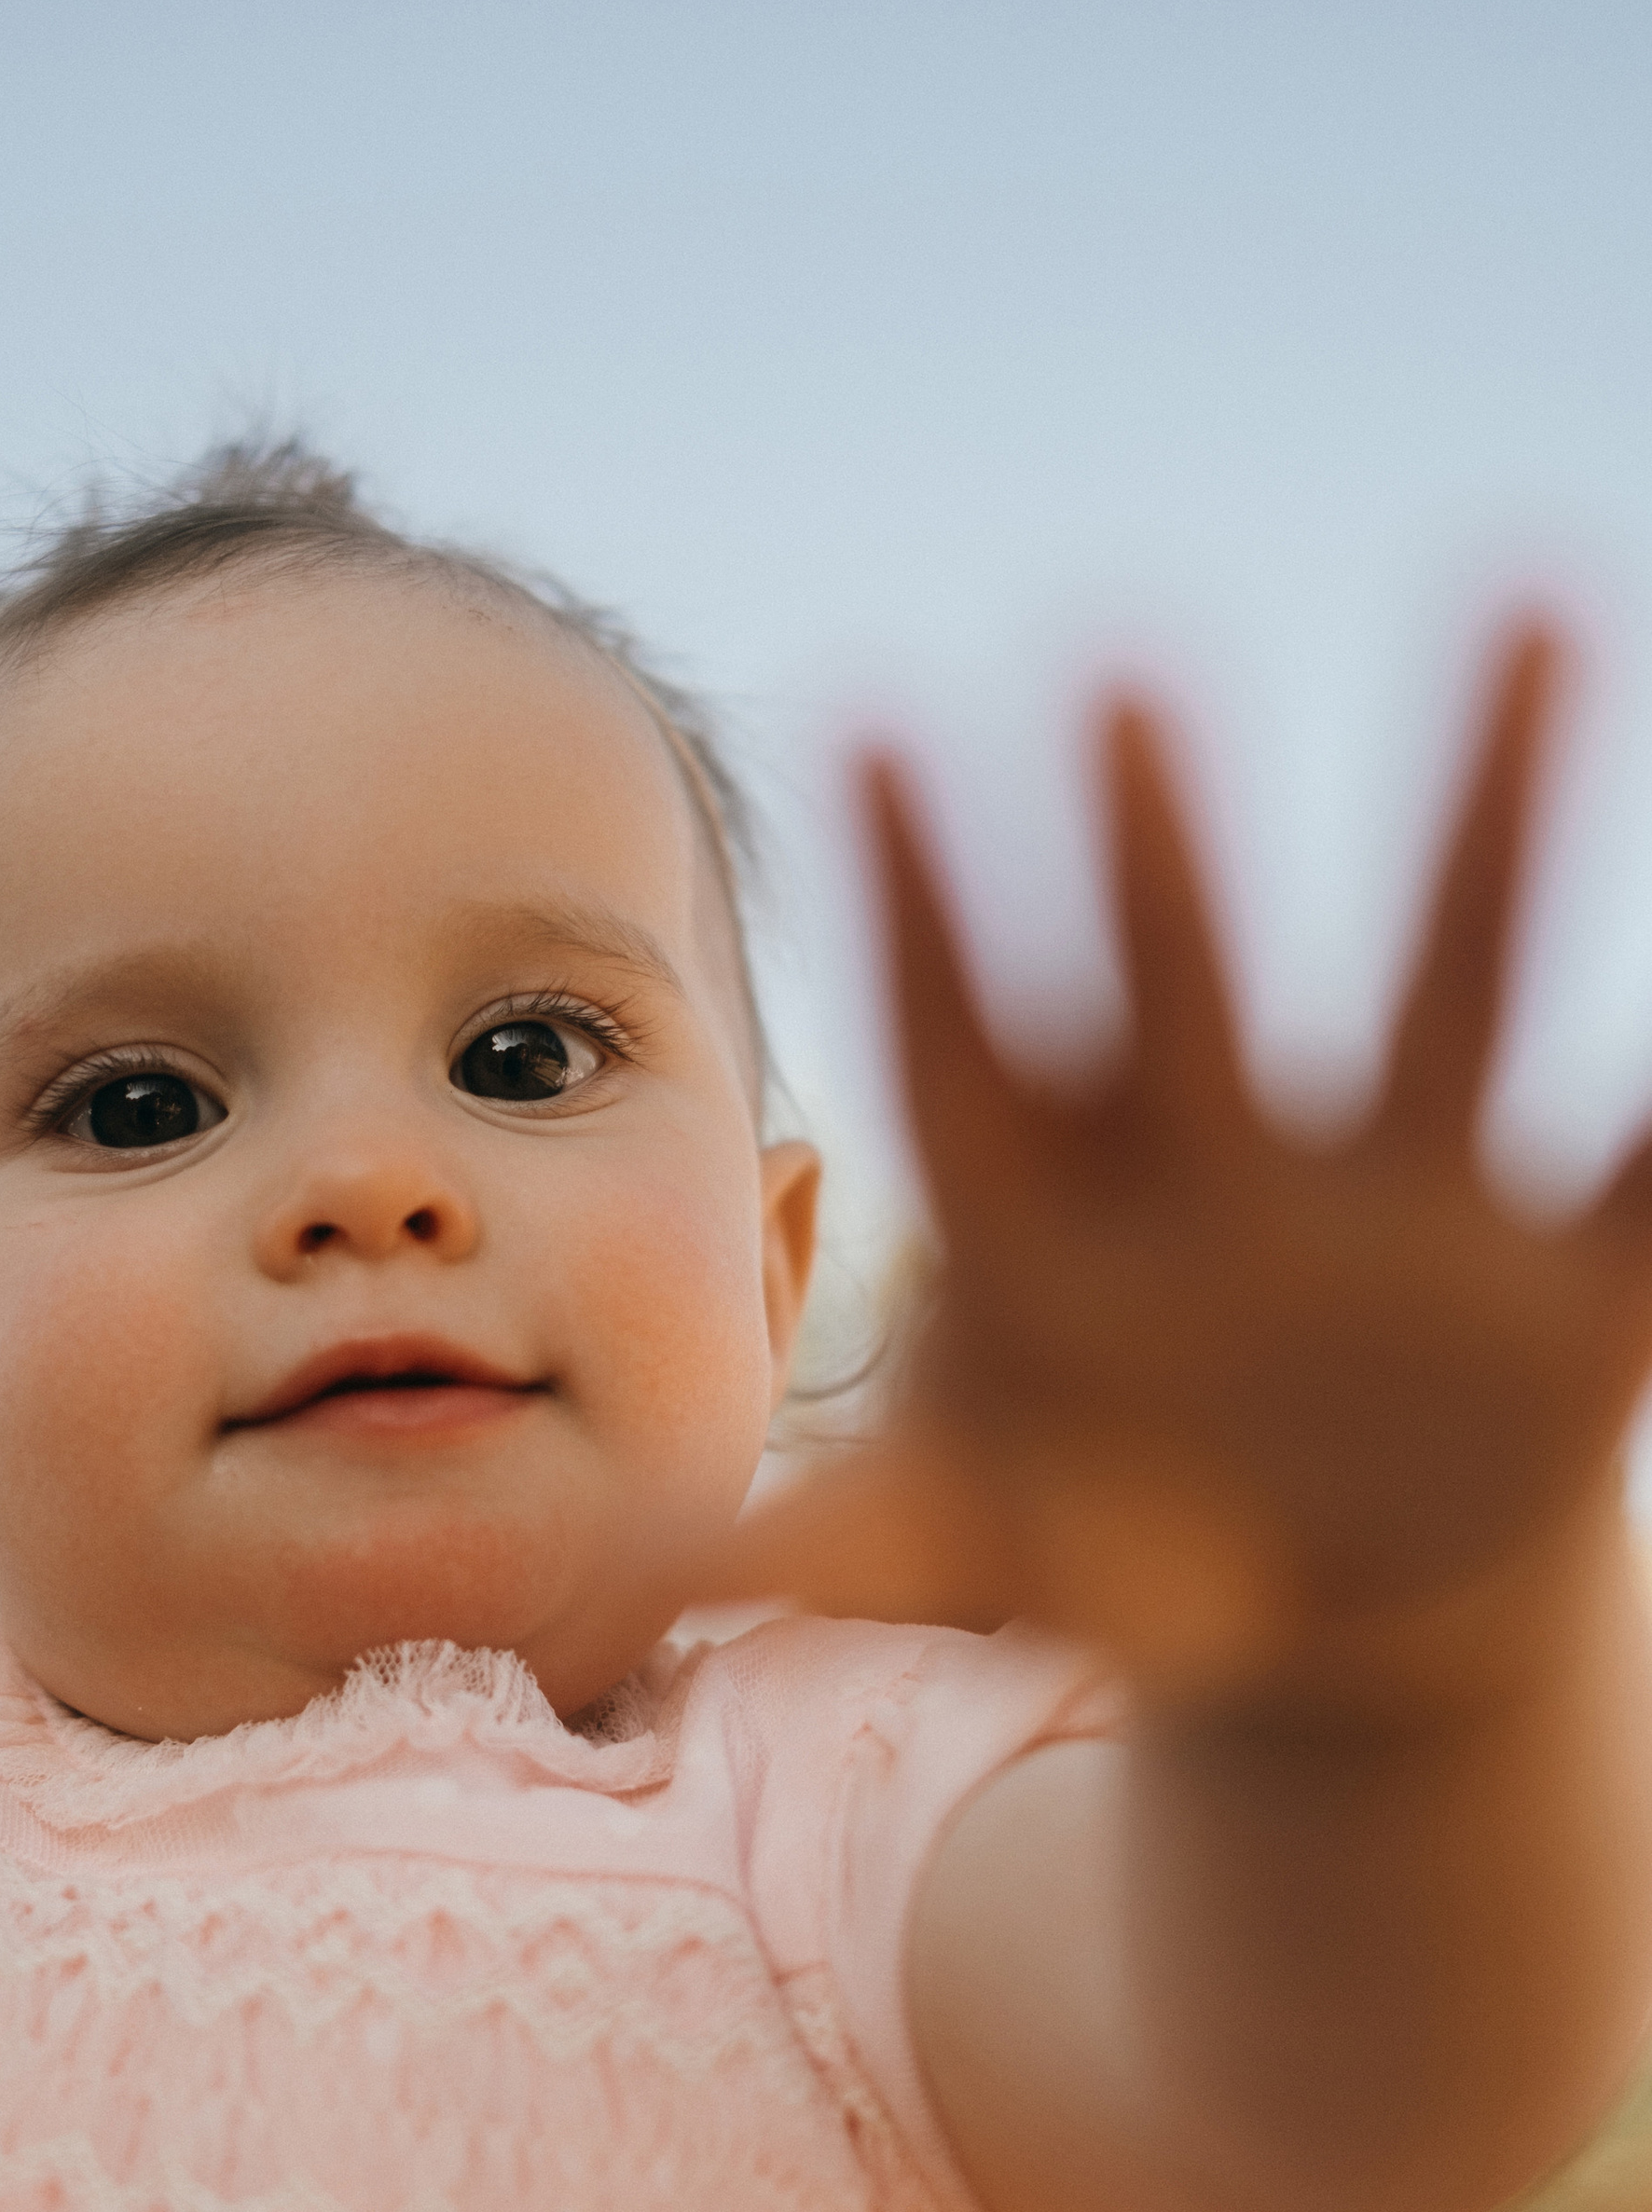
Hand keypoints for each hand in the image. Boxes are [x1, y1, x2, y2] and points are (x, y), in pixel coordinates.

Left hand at [702, 628, 1651, 1696]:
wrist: (1318, 1604)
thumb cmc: (1104, 1535)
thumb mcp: (975, 1543)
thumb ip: (853, 1544)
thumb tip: (658, 1576)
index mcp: (1068, 1212)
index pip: (963, 1036)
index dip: (915, 902)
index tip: (851, 728)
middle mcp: (1234, 1158)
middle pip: (1186, 978)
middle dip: (1152, 851)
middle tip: (1114, 671)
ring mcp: (1411, 1204)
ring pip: (1456, 985)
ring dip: (1493, 809)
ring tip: (1531, 607)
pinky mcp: (1563, 1294)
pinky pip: (1641, 1195)